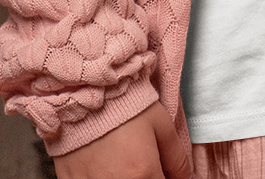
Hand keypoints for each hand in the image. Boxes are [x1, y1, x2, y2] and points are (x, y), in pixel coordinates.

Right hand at [54, 103, 191, 178]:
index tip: (162, 169)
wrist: (87, 92)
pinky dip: (103, 177)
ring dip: (125, 176)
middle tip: (144, 161)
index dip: (165, 178)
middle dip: (147, 177)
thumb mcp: (162, 125)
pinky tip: (105, 164)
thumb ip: (177, 159)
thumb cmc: (127, 105)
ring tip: (123, 160)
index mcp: (142, 174)